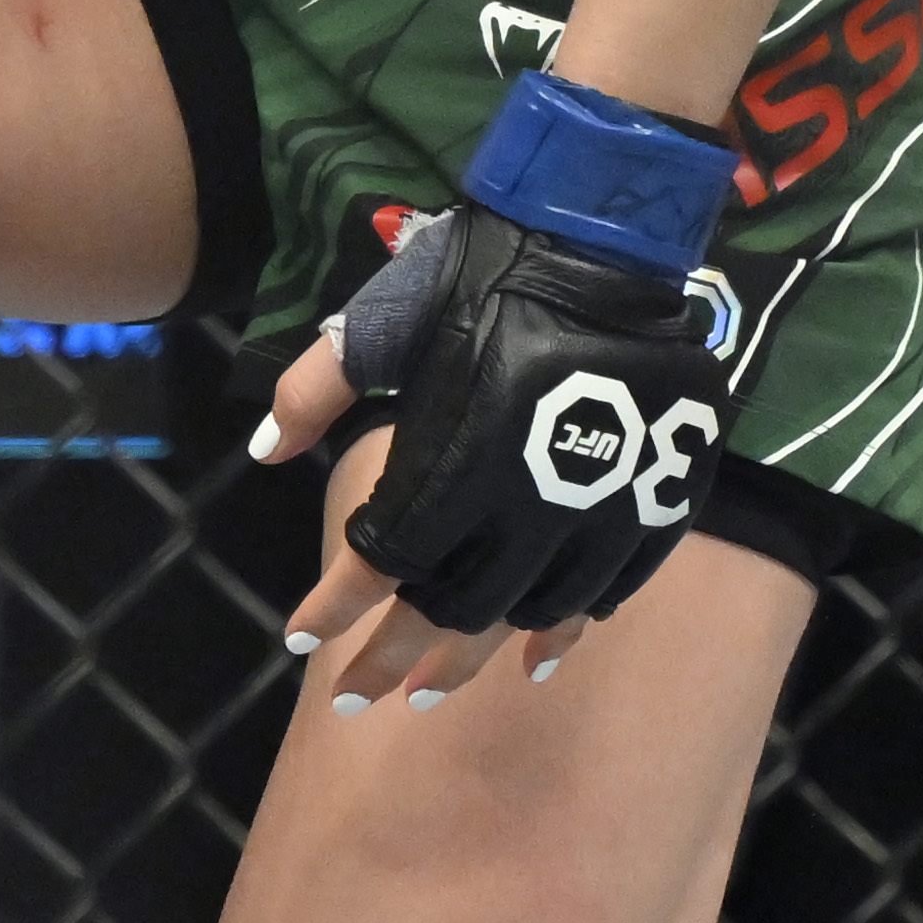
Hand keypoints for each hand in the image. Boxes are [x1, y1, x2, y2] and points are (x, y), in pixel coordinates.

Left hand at [249, 200, 731, 701]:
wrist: (607, 231)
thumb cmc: (483, 270)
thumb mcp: (386, 317)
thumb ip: (318, 387)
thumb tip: (268, 453)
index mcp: (457, 459)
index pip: (382, 561)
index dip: (337, 608)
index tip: (303, 640)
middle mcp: (528, 500)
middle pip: (454, 609)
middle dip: (398, 656)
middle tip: (365, 691)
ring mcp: (600, 506)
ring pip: (530, 613)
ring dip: (476, 657)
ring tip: (436, 685)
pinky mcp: (654, 498)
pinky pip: (608, 590)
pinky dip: (568, 628)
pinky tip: (538, 653)